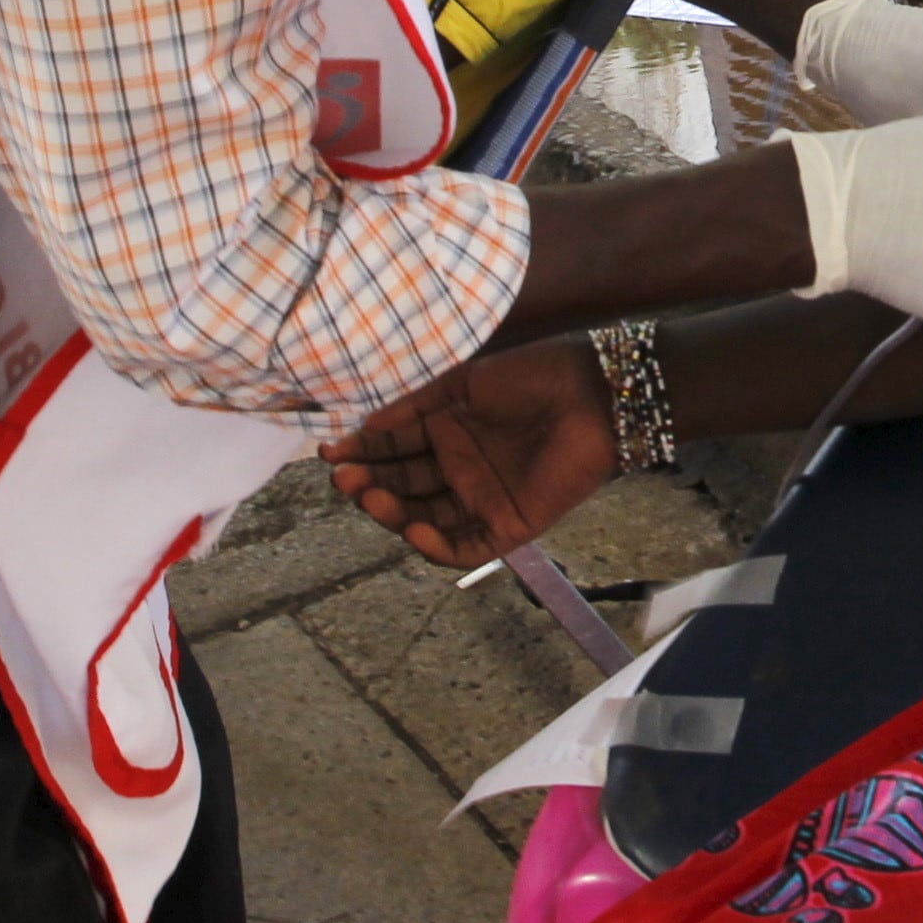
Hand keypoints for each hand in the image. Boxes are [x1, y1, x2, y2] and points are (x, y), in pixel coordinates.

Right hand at [321, 337, 615, 565]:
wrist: (592, 393)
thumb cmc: (533, 377)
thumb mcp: (464, 383)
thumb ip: (415, 406)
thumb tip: (367, 425)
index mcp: (447, 432)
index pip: (392, 450)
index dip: (361, 453)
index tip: (330, 451)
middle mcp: (460, 468)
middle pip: (402, 486)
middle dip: (369, 483)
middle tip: (343, 477)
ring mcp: (482, 498)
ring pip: (424, 518)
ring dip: (392, 511)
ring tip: (368, 495)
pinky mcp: (509, 525)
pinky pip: (465, 546)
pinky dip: (435, 545)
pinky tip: (412, 528)